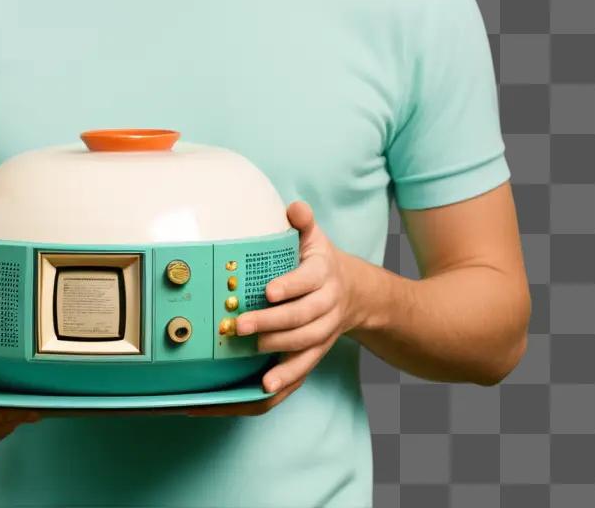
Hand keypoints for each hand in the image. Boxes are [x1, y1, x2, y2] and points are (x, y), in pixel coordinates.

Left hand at [184, 200, 361, 416]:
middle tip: (241, 324)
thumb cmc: (319, 260)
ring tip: (250, 349)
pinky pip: (304, 367)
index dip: (290, 286)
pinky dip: (286, 378)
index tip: (267, 291)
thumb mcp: (315, 237)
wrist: (353, 291)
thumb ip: (303, 221)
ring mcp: (324, 330)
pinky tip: (266, 387)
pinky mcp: (318, 349)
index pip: (308, 281)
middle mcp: (327, 304)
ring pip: (304, 343)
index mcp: (323, 273)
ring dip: (277, 349)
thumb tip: (294, 208)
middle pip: (302, 317)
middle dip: (272, 322)